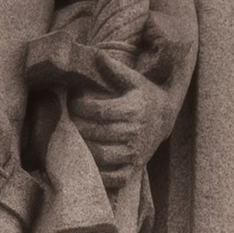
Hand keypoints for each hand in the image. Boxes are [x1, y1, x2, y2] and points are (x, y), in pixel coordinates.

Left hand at [75, 29, 186, 180]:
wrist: (164, 119)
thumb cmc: (144, 96)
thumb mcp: (134, 80)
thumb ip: (115, 69)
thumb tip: (97, 55)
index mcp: (133, 109)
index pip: (99, 110)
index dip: (80, 106)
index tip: (73, 102)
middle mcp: (135, 132)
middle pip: (97, 133)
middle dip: (78, 126)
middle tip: (69, 120)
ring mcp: (134, 153)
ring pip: (101, 155)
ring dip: (84, 148)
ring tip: (75, 138)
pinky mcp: (133, 168)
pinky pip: (113, 177)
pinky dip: (98, 173)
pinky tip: (88, 162)